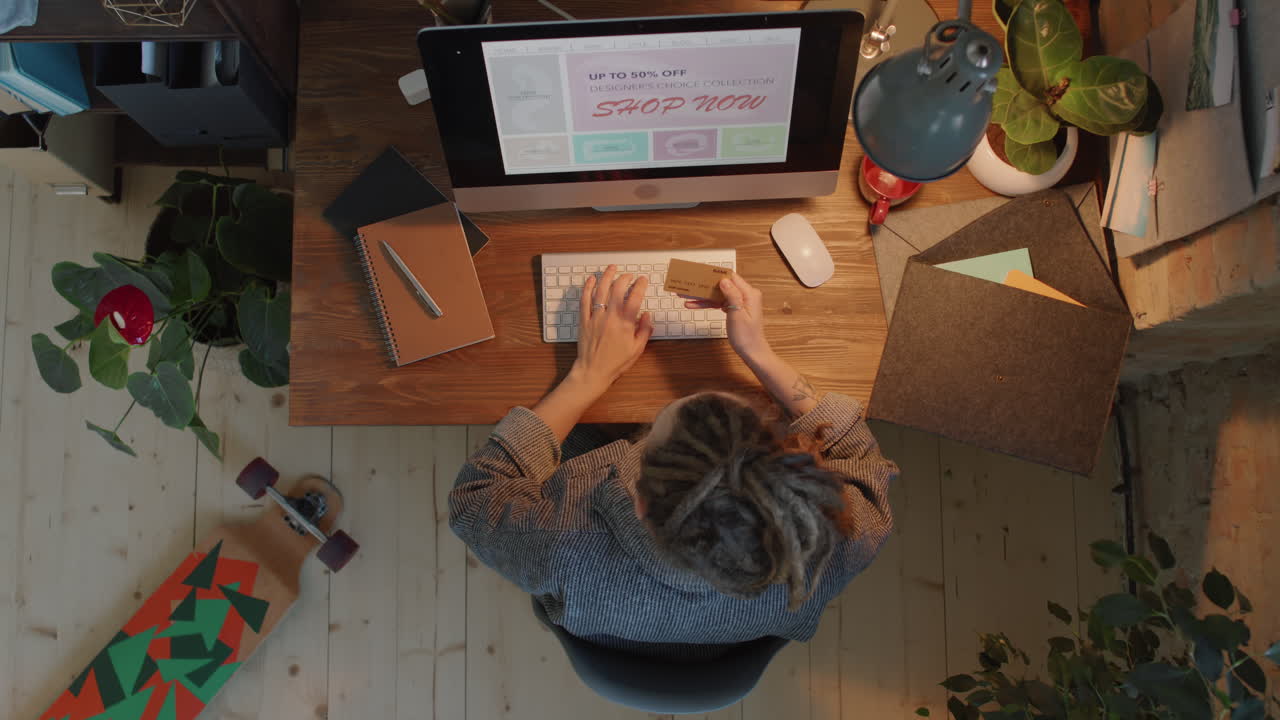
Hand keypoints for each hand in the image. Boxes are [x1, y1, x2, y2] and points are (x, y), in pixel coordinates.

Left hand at [572, 264, 654, 392]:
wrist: (593, 371)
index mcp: (625, 324)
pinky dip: (588, 288)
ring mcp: (595, 317)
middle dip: (624, 278)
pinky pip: (584, 300)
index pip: (634, 298)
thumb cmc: (615, 362)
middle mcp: (610, 317)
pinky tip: (592, 280)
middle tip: (628, 275)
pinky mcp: (584, 320)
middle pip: (617, 290)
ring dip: (607, 277)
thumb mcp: (637, 349)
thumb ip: (644, 330)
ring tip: (612, 268)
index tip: (642, 280)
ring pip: (600, 291)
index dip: (640, 285)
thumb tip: (647, 315)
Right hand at [684, 272, 768, 359]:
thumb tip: (724, 280)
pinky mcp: (735, 308)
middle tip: (690, 285)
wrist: (752, 351)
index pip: (730, 277)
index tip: (702, 273)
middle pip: (722, 285)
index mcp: (749, 294)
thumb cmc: (747, 336)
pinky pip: (720, 302)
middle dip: (705, 286)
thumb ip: (732, 295)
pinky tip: (695, 304)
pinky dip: (709, 304)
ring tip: (687, 295)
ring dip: (703, 296)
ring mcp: (740, 302)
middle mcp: (746, 295)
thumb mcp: (737, 315)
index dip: (715, 275)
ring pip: (718, 294)